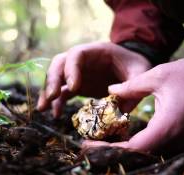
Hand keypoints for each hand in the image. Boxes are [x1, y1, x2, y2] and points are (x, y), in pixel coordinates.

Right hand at [37, 42, 151, 116]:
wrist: (133, 67)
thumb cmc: (136, 65)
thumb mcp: (141, 71)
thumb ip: (133, 86)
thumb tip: (118, 109)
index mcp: (97, 51)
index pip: (76, 54)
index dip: (71, 68)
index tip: (73, 86)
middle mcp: (83, 60)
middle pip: (59, 64)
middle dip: (52, 79)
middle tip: (51, 97)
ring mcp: (78, 73)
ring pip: (56, 78)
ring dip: (48, 92)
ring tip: (42, 108)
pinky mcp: (78, 85)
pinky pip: (63, 92)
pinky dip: (57, 102)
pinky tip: (55, 114)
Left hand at [83, 54, 183, 152]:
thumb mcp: (158, 76)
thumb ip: (131, 86)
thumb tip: (110, 91)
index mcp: (167, 127)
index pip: (133, 149)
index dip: (109, 149)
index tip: (89, 144)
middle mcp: (176, 139)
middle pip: (140, 155)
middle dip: (114, 150)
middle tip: (94, 141)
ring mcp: (183, 140)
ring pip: (150, 152)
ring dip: (127, 147)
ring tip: (107, 137)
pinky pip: (160, 146)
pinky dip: (141, 143)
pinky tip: (128, 133)